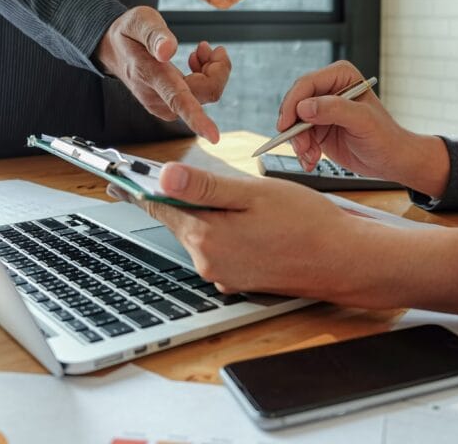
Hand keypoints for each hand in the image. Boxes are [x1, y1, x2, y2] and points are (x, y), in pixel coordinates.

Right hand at [95, 6, 231, 142]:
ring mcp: (166, 106)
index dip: (197, 118)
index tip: (214, 136)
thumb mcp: (138, 21)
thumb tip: (168, 50)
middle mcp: (159, 98)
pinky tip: (196, 62)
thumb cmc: (128, 34)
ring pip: (207, 94)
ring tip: (200, 51)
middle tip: (205, 46)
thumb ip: (154, 34)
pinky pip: (201, 96)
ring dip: (211, 71)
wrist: (113, 50)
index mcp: (151, 76)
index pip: (178, 100)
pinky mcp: (172, 106)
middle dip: (217, 68)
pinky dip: (206, 77)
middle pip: (206, 93)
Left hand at [108, 162, 390, 305]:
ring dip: (204, 215)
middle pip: (180, 222)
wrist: (342, 260)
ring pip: (201, 235)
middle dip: (175, 199)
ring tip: (225, 197)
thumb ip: (206, 187)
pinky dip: (222, 232)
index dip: (138, 189)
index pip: (160, 208)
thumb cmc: (306, 223)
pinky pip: (219, 250)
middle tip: (167, 179)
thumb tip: (163, 177)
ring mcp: (225, 275)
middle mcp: (209, 262)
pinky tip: (246, 221)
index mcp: (207, 237)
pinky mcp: (240, 280)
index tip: (115, 180)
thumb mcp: (254, 194)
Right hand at [278, 61, 450, 197]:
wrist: (391, 160)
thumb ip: (335, 110)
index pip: (307, 84)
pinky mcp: (318, 129)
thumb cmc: (385, 137)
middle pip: (295, 104)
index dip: (292, 103)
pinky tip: (312, 161)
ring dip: (299, 143)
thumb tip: (304, 107)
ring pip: (294, 124)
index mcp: (341, 77)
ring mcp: (322, 110)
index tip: (286, 125)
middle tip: (301, 147)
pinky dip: (302, 152)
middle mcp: (328, 90)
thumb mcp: (362, 121)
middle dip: (294, 128)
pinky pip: (299, 138)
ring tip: (311, 157)